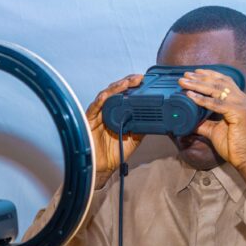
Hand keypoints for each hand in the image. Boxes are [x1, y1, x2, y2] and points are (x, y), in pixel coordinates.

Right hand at [85, 74, 144, 188]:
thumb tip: (157, 118)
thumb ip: (142, 126)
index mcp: (118, 113)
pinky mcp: (89, 121)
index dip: (133, 87)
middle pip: (116, 91)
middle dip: (127, 83)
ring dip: (116, 88)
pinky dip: (100, 101)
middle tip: (139, 78)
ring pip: (105, 96)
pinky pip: (93, 108)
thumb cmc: (115, 151)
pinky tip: (106, 95)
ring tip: (127, 83)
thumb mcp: (134, 138)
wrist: (104, 167)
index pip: (125, 95)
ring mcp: (98, 114)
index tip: (145, 80)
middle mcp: (107, 110)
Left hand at [179, 69, 245, 190]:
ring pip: (217, 90)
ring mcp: (244, 105)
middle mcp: (244, 100)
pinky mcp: (241, 113)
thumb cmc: (234, 146)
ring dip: (198, 85)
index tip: (194, 73)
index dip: (209, 75)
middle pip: (220, 83)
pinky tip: (190, 96)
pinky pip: (217, 104)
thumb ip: (203, 122)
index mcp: (242, 101)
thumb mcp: (215, 130)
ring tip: (184, 82)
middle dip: (201, 77)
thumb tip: (188, 119)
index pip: (225, 82)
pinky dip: (202, 100)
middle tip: (185, 75)